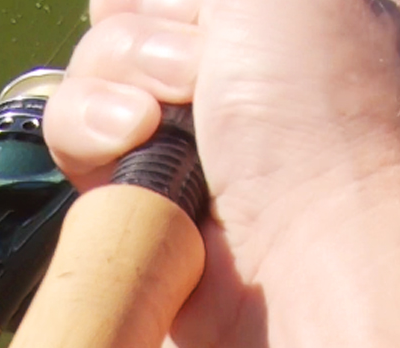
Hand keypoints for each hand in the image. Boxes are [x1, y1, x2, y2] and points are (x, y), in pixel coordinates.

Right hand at [42, 0, 399, 347]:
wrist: (313, 269)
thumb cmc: (324, 125)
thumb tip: (123, 0)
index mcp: (285, 29)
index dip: (168, 2)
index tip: (200, 19)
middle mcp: (233, 93)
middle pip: (122, 33)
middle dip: (137, 49)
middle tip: (195, 84)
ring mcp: (181, 157)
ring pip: (87, 94)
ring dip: (101, 102)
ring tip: (148, 135)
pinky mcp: (138, 214)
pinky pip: (75, 163)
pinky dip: (89, 157)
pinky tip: (131, 174)